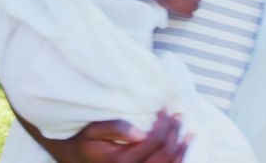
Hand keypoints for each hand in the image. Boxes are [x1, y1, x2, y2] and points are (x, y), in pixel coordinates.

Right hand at [63, 113, 188, 162]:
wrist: (76, 161)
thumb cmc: (84, 143)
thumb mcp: (93, 131)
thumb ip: (115, 128)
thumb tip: (140, 132)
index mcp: (121, 161)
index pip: (153, 141)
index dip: (165, 123)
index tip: (168, 108)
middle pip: (165, 153)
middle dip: (175, 132)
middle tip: (179, 114)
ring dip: (181, 148)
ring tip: (189, 132)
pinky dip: (178, 161)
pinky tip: (183, 150)